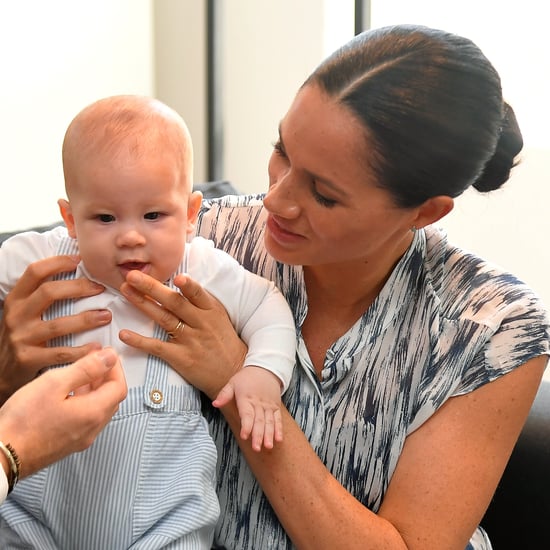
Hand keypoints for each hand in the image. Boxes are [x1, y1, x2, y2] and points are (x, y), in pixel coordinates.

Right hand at [0, 255, 111, 402]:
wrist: (1, 371)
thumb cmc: (23, 335)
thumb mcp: (25, 312)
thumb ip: (43, 295)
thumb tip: (76, 269)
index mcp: (16, 299)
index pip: (35, 272)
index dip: (58, 262)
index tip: (80, 260)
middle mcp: (16, 315)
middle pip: (49, 292)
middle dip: (79, 287)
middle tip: (101, 288)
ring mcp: (21, 337)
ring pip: (57, 324)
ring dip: (86, 319)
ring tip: (106, 316)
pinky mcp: (28, 359)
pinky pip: (60, 353)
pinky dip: (81, 350)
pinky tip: (97, 347)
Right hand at [0, 347, 126, 478]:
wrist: (1, 455)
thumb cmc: (23, 421)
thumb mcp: (55, 383)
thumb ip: (86, 368)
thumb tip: (109, 357)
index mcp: (93, 413)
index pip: (119, 387)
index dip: (116, 368)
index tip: (106, 355)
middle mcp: (92, 429)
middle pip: (112, 399)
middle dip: (108, 377)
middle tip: (96, 361)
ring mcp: (80, 439)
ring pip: (99, 409)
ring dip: (96, 390)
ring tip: (82, 373)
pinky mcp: (68, 444)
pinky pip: (86, 419)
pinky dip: (85, 402)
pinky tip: (69, 394)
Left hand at [119, 271, 246, 398]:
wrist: (233, 372)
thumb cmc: (223, 341)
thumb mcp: (219, 317)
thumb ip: (201, 302)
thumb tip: (180, 281)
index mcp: (211, 310)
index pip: (198, 294)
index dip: (188, 286)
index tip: (176, 276)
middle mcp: (201, 323)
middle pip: (174, 303)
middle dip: (152, 287)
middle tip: (132, 275)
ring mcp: (191, 341)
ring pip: (164, 319)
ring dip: (142, 304)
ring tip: (126, 291)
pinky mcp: (181, 358)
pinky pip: (157, 347)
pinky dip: (139, 341)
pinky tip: (124, 334)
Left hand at [213, 366, 283, 450]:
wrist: (265, 368)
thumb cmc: (246, 377)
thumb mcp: (233, 382)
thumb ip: (224, 394)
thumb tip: (215, 404)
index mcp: (246, 398)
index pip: (247, 414)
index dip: (246, 425)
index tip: (245, 436)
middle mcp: (259, 403)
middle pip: (259, 421)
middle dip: (258, 435)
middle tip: (256, 447)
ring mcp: (268, 406)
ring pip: (269, 422)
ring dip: (269, 435)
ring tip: (268, 446)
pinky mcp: (275, 407)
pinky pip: (278, 419)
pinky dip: (279, 429)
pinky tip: (279, 439)